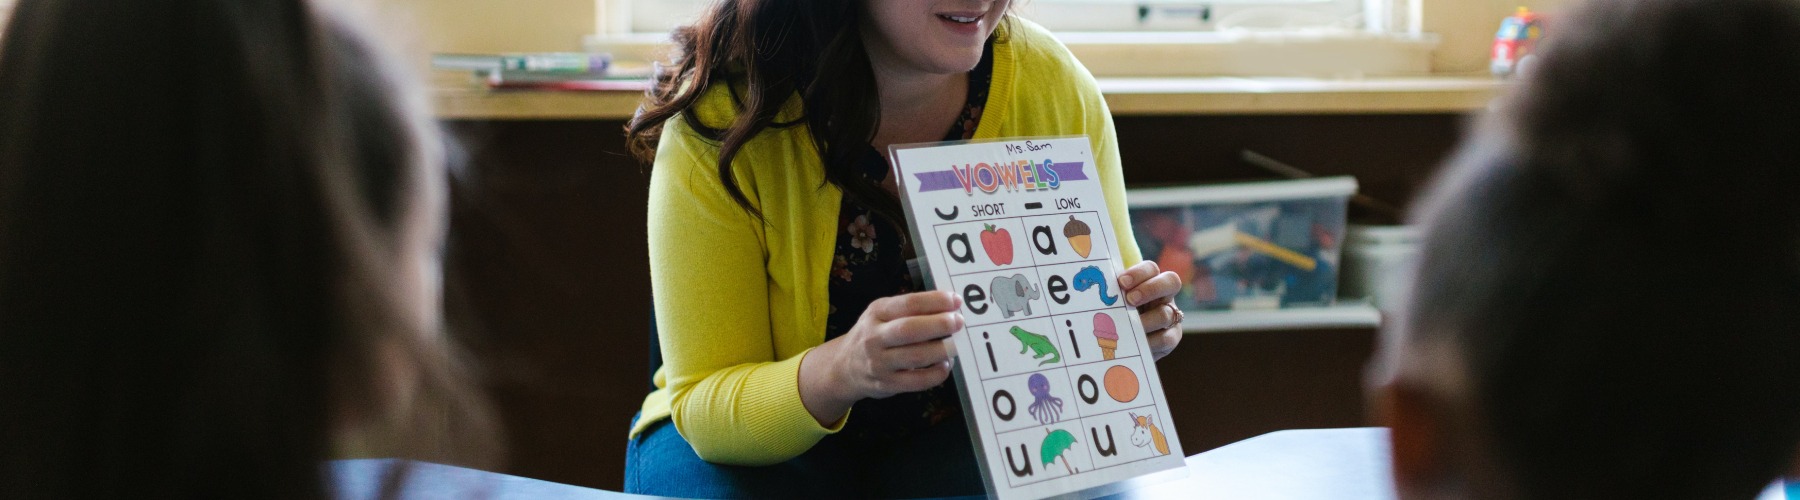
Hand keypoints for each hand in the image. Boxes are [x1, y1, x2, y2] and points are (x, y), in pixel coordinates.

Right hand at [799, 291, 963, 424]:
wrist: (844, 366)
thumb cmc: (873, 334)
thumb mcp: (882, 314)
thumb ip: (910, 309)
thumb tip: (950, 306)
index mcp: (876, 312)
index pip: (908, 304)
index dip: (935, 301)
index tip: (955, 301)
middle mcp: (874, 337)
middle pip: (910, 329)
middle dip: (939, 325)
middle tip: (958, 322)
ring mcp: (879, 363)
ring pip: (915, 357)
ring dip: (941, 350)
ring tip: (955, 346)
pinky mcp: (886, 384)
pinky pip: (916, 381)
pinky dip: (936, 374)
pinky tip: (945, 365)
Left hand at [1119, 261, 1183, 360]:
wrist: (1126, 342)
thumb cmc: (1117, 315)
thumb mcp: (1115, 302)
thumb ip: (1111, 294)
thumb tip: (1095, 288)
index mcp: (1151, 281)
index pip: (1151, 269)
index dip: (1138, 273)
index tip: (1121, 282)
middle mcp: (1165, 295)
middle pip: (1171, 282)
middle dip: (1150, 289)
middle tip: (1130, 299)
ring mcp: (1172, 316)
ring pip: (1166, 313)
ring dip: (1146, 320)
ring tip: (1129, 326)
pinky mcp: (1172, 337)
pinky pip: (1166, 338)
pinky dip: (1150, 341)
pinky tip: (1136, 342)